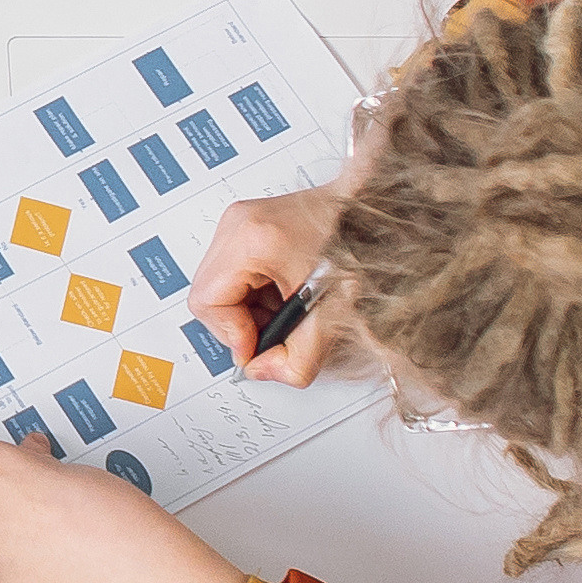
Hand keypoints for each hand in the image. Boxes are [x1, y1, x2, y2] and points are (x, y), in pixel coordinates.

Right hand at [186, 186, 346, 385]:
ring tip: (284, 311)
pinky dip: (252, 293)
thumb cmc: (359, 246)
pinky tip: (282, 294)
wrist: (373, 212)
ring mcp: (240, 221)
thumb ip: (298, 359)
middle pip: (207, 295)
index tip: (258, 349)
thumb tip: (263, 370)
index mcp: (252, 239)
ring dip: (246, 311)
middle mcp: (238, 224)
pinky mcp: (247, 224)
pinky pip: (231, 272)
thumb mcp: (333, 314)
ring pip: (217, 286)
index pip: (209, 303)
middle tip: (274, 333)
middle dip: (239, 325)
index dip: (233, 336)